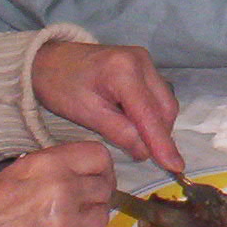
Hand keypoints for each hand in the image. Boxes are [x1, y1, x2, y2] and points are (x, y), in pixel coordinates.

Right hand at [0, 141, 115, 226]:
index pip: (99, 156)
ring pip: (101, 217)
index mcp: (47, 165)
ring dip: (88, 221)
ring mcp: (66, 225)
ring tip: (64, 225)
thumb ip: (49, 170)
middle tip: (79, 204)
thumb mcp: (11, 176)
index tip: (97, 176)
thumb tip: (78, 171)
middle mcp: (62, 190)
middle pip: (104, 188)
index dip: (101, 167)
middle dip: (95, 195)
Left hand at [29, 40, 182, 172]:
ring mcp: (145, 60)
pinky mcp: (144, 64)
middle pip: (165, 107)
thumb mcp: (86, 114)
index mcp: (124, 72)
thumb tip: (145, 153)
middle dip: (160, 134)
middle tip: (144, 154)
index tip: (176, 166)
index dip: (163, 143)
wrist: (50, 60)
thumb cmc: (61, 87)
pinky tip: (135, 122)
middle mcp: (142, 62)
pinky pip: (158, 94)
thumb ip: (119, 132)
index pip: (150, 114)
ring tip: (136, 138)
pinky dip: (152, 113)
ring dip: (157, 124)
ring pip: (165, 101)